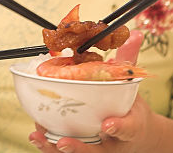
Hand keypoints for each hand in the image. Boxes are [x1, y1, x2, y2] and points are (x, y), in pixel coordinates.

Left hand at [28, 30, 159, 152]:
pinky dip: (49, 145)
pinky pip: (63, 152)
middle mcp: (112, 144)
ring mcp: (97, 150)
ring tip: (40, 136)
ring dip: (55, 148)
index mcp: (130, 127)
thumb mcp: (133, 87)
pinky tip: (36, 134)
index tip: (109, 124)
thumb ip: (129, 61)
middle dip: (79, 148)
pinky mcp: (84, 150)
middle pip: (96, 152)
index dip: (119, 127)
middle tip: (64, 142)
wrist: (137, 136)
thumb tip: (134, 33)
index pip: (129, 128)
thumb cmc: (130, 110)